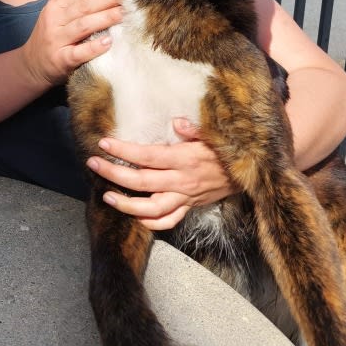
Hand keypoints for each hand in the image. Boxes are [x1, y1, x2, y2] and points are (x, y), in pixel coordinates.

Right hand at [20, 0, 122, 87]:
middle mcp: (55, 21)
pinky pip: (78, 53)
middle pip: (83, 7)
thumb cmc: (48, 35)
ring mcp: (57, 41)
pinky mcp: (61, 60)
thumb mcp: (51, 9)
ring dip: (103, 19)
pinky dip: (93, 47)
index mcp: (56, 7)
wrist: (31, 66)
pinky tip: (109, 42)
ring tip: (122, 13)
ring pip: (82, 26)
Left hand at [85, 119, 238, 229]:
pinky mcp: (191, 207)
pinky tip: (135, 216)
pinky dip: (150, 222)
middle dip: (114, 174)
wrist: (252, 173)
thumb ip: (195, 129)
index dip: (124, 151)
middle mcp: (182, 181)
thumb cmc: (228, 149)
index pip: (147, 156)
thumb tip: (177, 123)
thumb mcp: (214, 134)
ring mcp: (185, 197)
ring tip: (107, 197)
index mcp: (184, 159)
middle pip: (142, 181)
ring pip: (151, 208)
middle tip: (93, 164)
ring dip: (127, 205)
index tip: (104, 144)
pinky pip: (169, 220)